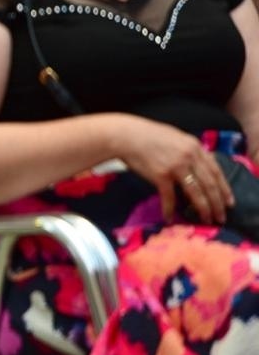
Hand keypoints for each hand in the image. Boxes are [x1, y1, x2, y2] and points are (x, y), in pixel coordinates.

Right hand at [115, 116, 232, 224]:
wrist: (126, 136)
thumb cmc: (148, 135)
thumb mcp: (176, 137)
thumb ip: (189, 150)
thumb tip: (198, 164)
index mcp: (195, 146)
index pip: (216, 171)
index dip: (224, 188)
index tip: (229, 202)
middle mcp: (190, 156)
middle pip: (210, 184)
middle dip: (217, 203)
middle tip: (221, 217)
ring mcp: (176, 166)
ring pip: (196, 192)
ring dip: (203, 208)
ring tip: (206, 220)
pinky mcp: (161, 175)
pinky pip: (170, 196)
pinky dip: (170, 209)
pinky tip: (169, 218)